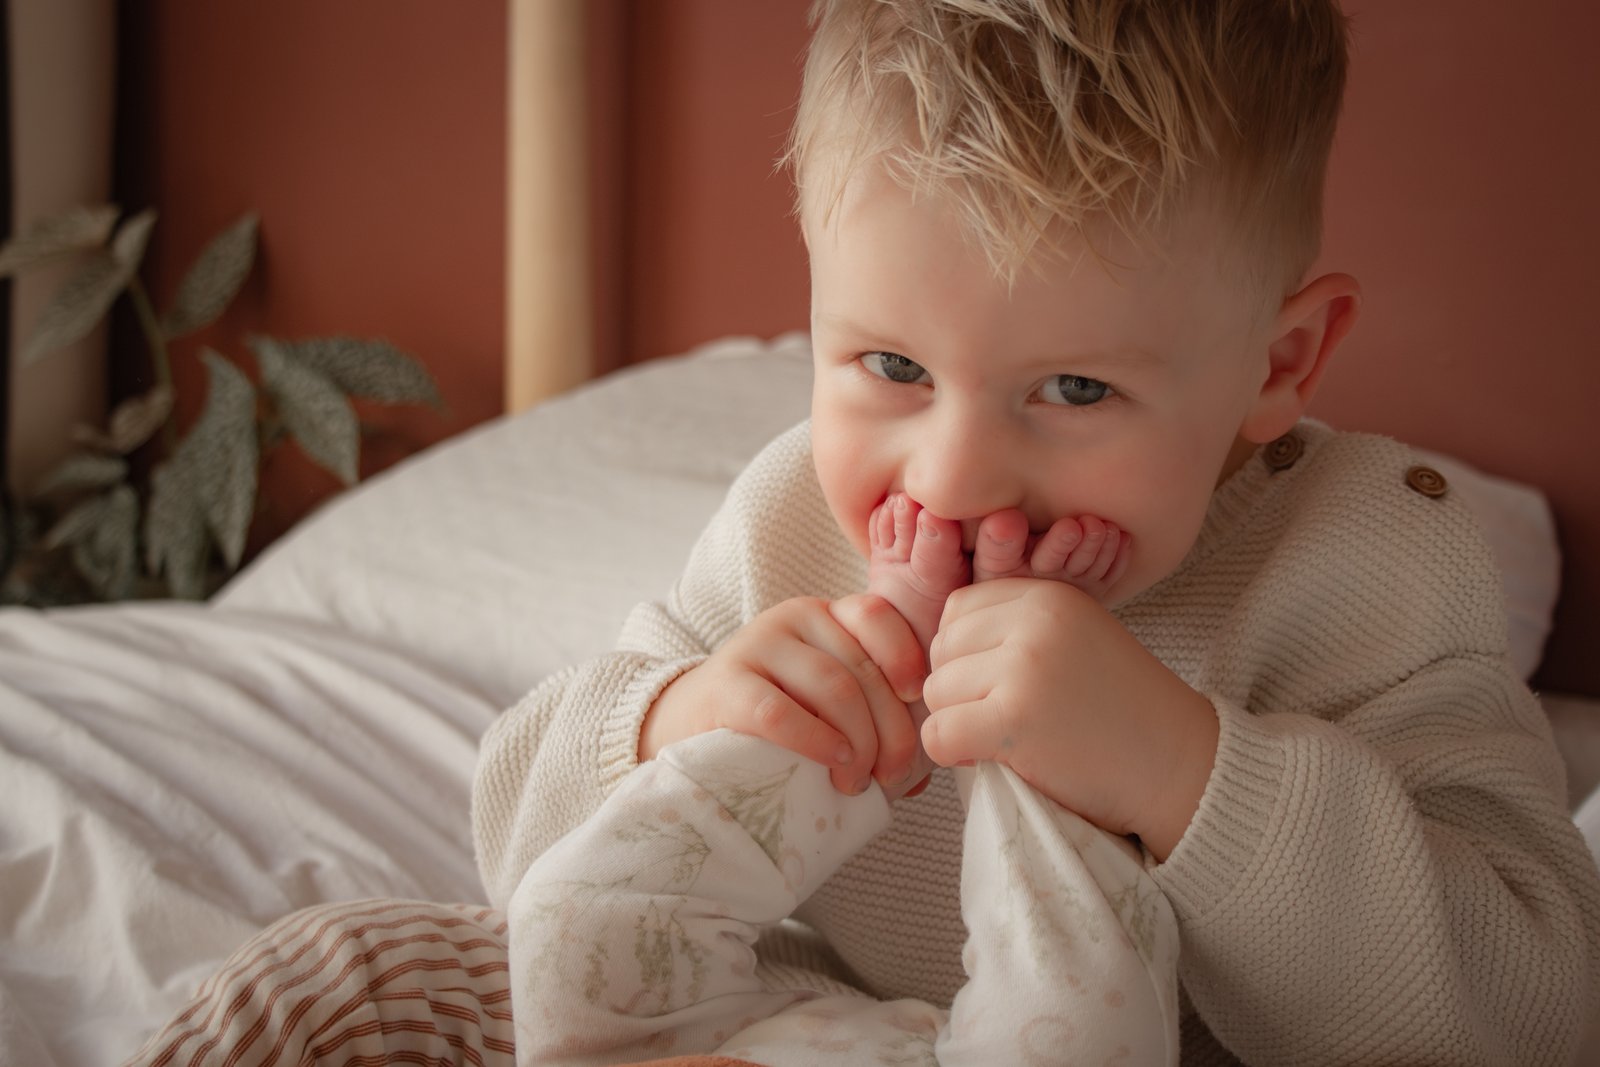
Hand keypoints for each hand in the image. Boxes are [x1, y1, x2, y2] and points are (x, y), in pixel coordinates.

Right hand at [639, 594, 928, 795]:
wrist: (692, 730)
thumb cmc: (778, 726)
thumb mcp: (829, 705)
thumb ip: (876, 716)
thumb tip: (925, 766)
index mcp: (828, 616)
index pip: (879, 615)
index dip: (908, 659)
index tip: (920, 704)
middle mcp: (795, 619)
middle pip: (863, 668)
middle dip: (890, 731)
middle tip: (890, 776)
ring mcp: (758, 645)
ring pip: (833, 687)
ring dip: (859, 744)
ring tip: (856, 783)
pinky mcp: (726, 684)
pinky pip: (781, 712)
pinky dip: (816, 742)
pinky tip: (830, 765)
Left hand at [920, 578, 1218, 858]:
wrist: (1179, 764)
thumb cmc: (1122, 710)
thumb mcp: (1074, 640)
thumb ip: (1018, 628)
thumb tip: (936, 642)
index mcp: (1048, 596)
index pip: (957, 610)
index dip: (964, 654)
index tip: (997, 685)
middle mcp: (1034, 621)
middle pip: (940, 650)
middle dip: (958, 691)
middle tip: (1000, 718)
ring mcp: (1024, 668)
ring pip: (935, 693)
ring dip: (958, 723)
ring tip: (1006, 737)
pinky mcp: (1014, 719)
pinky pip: (939, 735)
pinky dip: (953, 755)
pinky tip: (990, 759)